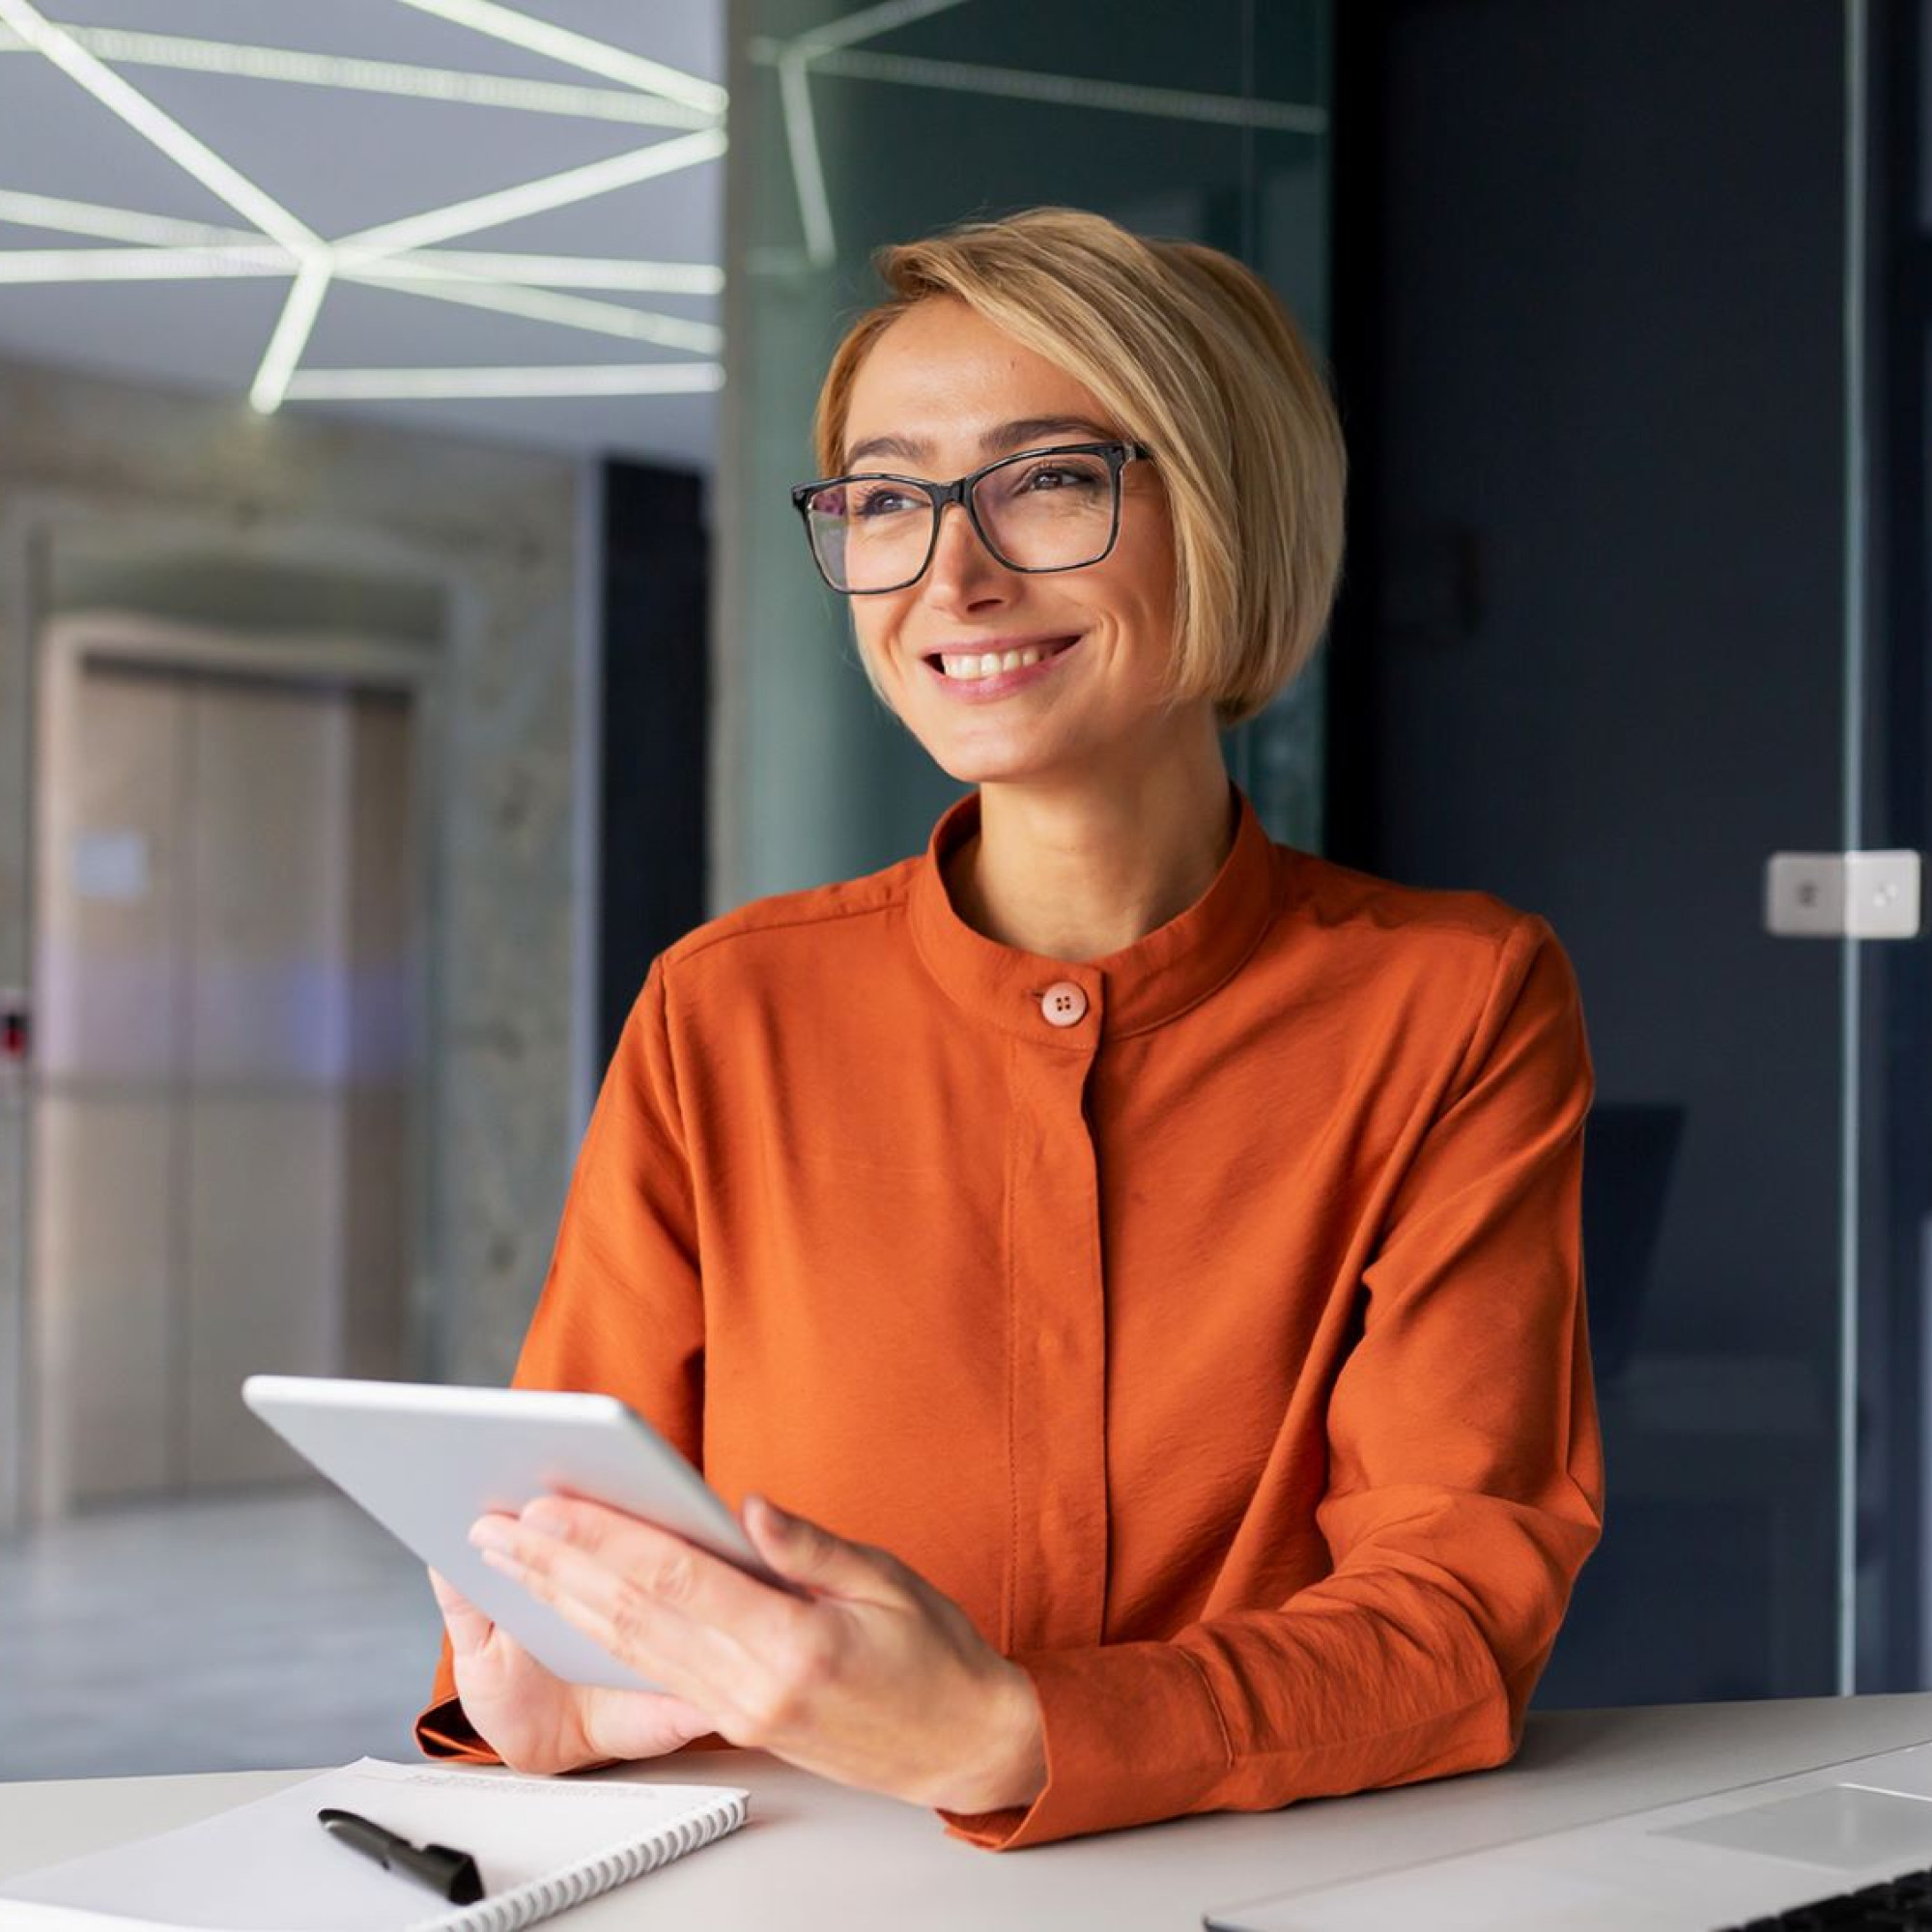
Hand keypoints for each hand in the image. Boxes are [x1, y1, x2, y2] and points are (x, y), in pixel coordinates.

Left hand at [467, 1495, 1046, 1813]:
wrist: (962, 1746)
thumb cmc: (936, 1656)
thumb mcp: (888, 1581)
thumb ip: (810, 1547)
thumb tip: (744, 1508)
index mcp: (792, 1644)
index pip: (675, 1580)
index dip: (604, 1539)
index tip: (550, 1504)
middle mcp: (752, 1688)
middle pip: (633, 1617)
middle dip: (556, 1568)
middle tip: (496, 1526)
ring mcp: (739, 1713)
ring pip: (631, 1649)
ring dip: (561, 1603)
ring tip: (509, 1562)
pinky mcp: (736, 1722)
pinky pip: (655, 1675)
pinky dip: (602, 1638)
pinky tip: (567, 1610)